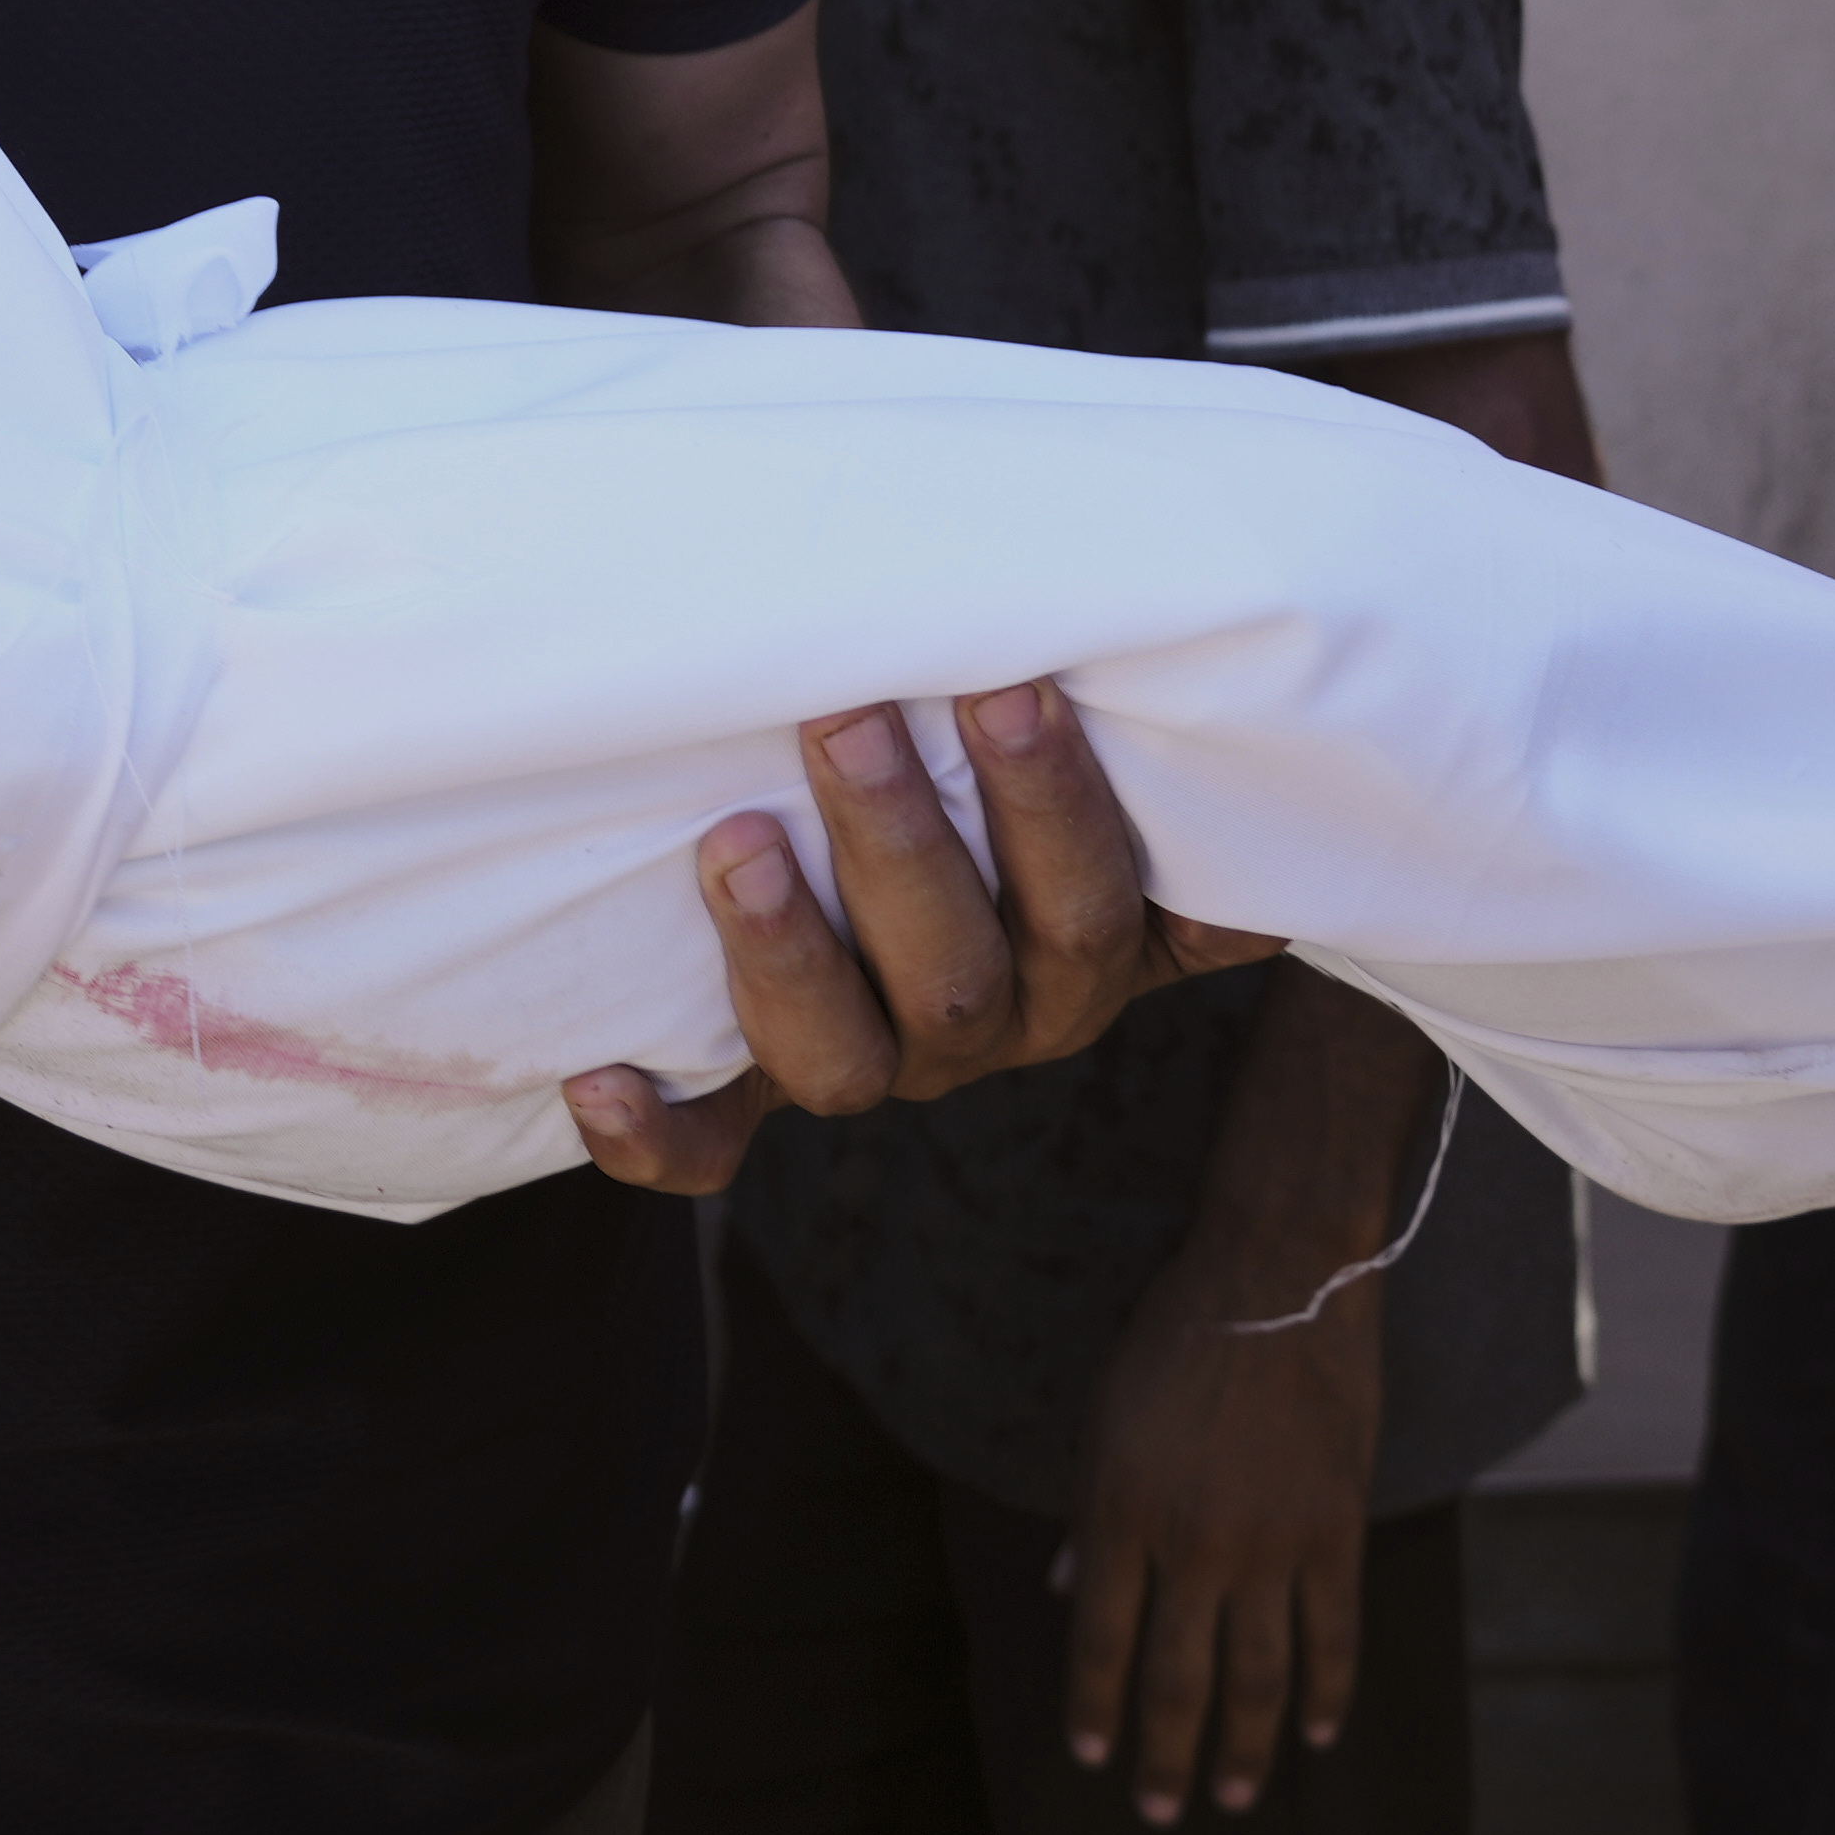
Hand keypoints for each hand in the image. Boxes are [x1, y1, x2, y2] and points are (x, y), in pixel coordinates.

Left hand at [562, 683, 1266, 1193]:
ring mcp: (868, 1065)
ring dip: (785, 951)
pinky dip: (656, 1132)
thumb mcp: (1070, 758)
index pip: (1089, 909)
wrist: (894, 863)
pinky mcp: (750, 1099)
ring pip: (840, 1055)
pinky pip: (711, 1150)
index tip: (1012, 683)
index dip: (1055, 810)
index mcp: (1071, 958)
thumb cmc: (993, 767)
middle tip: (850, 716)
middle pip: (960, 971)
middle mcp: (979, 1027)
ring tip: (733, 839)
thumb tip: (1237, 686)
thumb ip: (1124, 732)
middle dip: (903, 840)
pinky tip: (598, 1077)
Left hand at [1067, 1276, 1388, 1826]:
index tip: (1090, 1760)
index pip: (1100, 1643)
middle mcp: (1190, 1543)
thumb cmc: (1176, 1337)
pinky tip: (1319, 1733)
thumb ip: (1089, 1516)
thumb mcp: (1104, 1418)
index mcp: (1120, 1513)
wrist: (1278, 1278)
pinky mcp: (1335, 1530)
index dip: (1094, 1709)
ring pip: (1255, 1676)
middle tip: (1159, 1814)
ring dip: (1245, 1747)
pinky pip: (1333, 1635)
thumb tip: (1068, 1590)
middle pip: (1175, 1679)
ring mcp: (1268, 1544)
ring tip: (1233, 1797)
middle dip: (1163, 1756)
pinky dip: (1327, 1692)